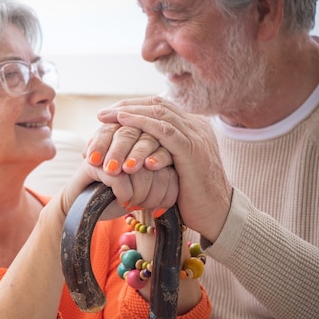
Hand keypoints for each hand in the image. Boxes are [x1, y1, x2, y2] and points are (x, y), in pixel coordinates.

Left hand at [96, 97, 232, 241]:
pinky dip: (145, 127)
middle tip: (102, 114)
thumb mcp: (171, 166)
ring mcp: (196, 136)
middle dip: (126, 107)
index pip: (157, 106)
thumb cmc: (188, 195)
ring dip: (131, 115)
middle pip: (157, 105)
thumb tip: (127, 146)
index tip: (107, 114)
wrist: (215, 213)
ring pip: (160, 115)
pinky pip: (166, 133)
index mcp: (190, 126)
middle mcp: (194, 126)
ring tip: (109, 119)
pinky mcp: (193, 150)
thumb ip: (156, 151)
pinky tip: (126, 129)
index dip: (131, 107)